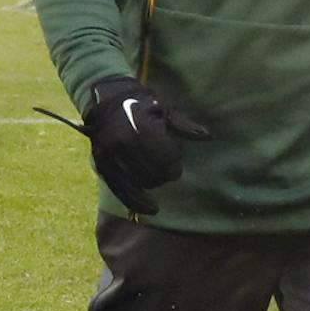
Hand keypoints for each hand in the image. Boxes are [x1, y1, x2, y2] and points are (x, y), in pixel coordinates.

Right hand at [81, 76, 210, 214]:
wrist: (108, 100)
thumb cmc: (143, 104)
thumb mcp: (165, 110)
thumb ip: (184, 126)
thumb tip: (207, 137)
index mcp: (141, 127)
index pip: (166, 157)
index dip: (174, 160)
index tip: (175, 157)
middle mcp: (124, 142)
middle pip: (154, 172)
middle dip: (165, 173)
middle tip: (168, 167)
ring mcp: (110, 155)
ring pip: (140, 182)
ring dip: (153, 183)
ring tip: (157, 176)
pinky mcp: (102, 165)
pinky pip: (120, 190)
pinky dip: (136, 202)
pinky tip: (151, 210)